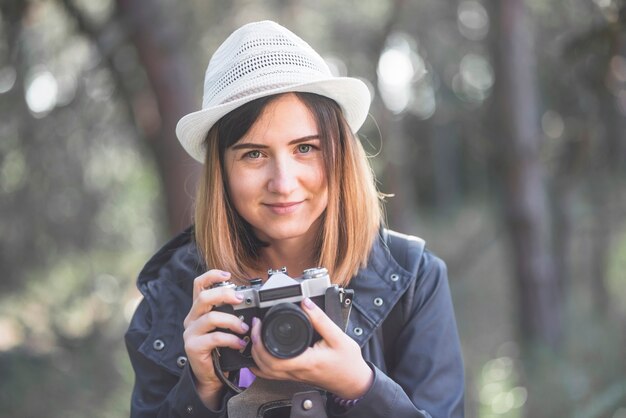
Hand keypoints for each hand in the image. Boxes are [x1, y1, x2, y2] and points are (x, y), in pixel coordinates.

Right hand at [182, 270, 248, 408]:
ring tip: (244, 328)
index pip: (198, 285)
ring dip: (232, 321)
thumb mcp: (224, 326)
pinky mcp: (193, 346)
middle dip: (224, 294)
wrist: (210, 375)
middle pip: (203, 297)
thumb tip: (250, 301)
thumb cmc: (219, 348)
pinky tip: (240, 343)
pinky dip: (231, 339)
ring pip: (211, 318)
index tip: (227, 275)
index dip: (211, 276)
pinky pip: (214, 338)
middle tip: (240, 299)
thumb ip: (230, 312)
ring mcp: (190, 332)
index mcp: (199, 310)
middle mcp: (192, 318)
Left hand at [249, 297, 373, 399]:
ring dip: (256, 356)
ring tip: (256, 337)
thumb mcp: (338, 337)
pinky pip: (272, 374)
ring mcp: (295, 376)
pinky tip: (261, 355)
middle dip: (254, 345)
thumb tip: (306, 303)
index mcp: (306, 361)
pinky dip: (262, 365)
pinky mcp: (296, 376)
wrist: (354, 381)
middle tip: (255, 326)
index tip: (259, 324)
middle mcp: (297, 372)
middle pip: (264, 366)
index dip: (260, 341)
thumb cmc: (348, 362)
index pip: (273, 358)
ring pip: (266, 372)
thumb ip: (321, 319)